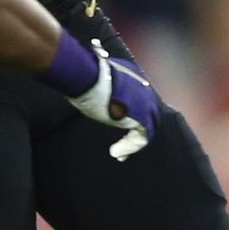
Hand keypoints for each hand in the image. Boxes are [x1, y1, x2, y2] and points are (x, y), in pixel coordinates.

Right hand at [69, 41, 160, 160]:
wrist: (89, 77)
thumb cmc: (84, 75)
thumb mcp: (92, 80)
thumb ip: (96, 87)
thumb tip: (81, 90)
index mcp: (133, 76)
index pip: (138, 96)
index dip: (130, 111)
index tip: (118, 119)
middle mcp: (143, 88)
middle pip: (146, 112)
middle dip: (137, 126)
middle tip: (126, 141)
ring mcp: (146, 103)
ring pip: (146, 126)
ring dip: (132, 141)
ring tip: (119, 152)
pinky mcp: (142, 119)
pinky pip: (141, 138)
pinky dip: (129, 147)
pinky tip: (117, 154)